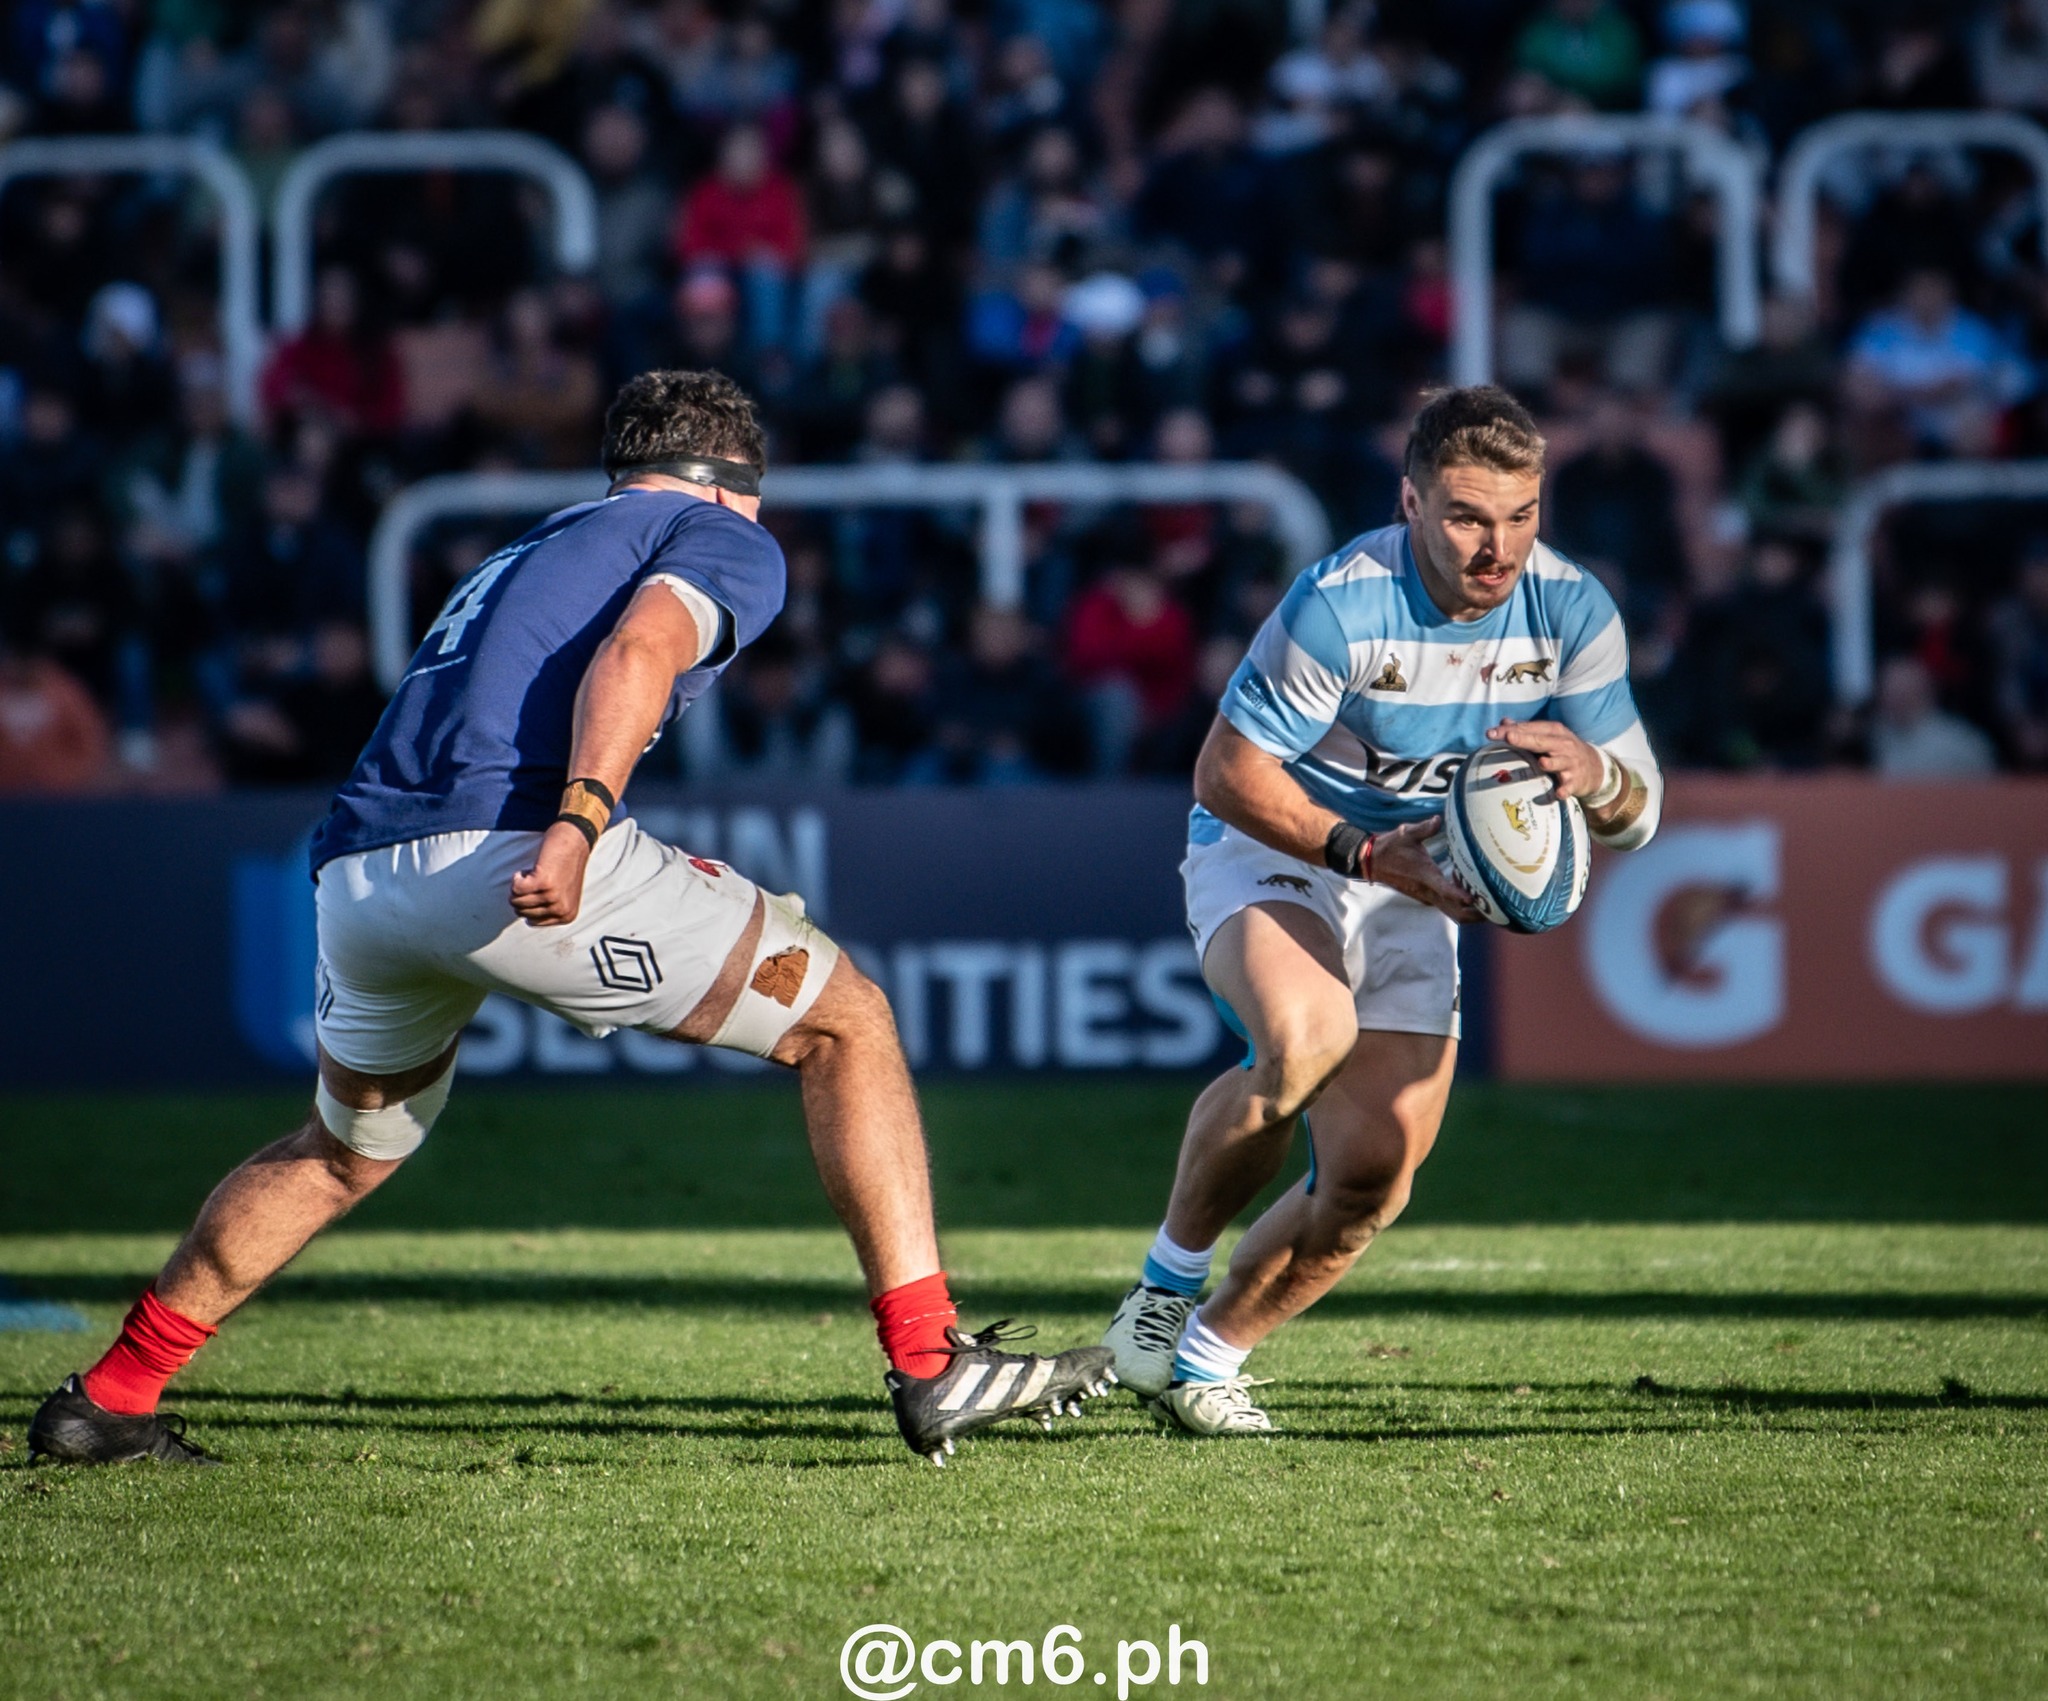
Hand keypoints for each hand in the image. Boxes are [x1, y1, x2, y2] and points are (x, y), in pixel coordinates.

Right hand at [510, 821, 592, 926]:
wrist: (574, 841)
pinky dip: (517, 876)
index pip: (531, 921)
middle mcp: (560, 910)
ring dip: (520, 884)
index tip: (540, 889)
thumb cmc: (566, 865)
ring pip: (515, 900)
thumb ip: (550, 910)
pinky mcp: (542, 883)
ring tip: (535, 873)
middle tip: (537, 879)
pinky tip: (531, 869)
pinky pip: (515, 888)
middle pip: (521, 912)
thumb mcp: (564, 895)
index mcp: (567, 916)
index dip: (529, 902)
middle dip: (523, 894)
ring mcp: (552, 897)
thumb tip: (528, 919)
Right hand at [1370, 817, 1481, 923]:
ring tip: (1491, 902)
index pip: (1444, 890)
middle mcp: (1428, 892)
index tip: (1475, 899)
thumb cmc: (1391, 847)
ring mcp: (1428, 897)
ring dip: (1472, 912)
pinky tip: (1472, 891)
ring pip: (1454, 913)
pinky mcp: (1428, 897)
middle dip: (1476, 913)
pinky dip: (1463, 906)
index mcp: (1425, 876)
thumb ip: (1424, 828)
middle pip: (1456, 912)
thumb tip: (1438, 820)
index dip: (1460, 896)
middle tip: (1498, 905)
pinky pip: (1449, 907)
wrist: (1373, 862)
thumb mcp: (1407, 834)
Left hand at [1486, 717, 1606, 800]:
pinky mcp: (1576, 781)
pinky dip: (1565, 789)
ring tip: (1542, 762)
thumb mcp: (1548, 737)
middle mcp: (1563, 745)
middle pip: (1542, 741)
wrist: (1595, 767)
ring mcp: (1570, 763)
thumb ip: (1526, 730)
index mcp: (1553, 732)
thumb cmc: (1563, 750)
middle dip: (1525, 739)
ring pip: (1559, 762)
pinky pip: (1569, 786)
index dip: (1510, 730)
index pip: (1529, 729)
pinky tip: (1559, 793)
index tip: (1490, 733)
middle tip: (1509, 737)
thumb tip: (1503, 722)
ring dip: (1551, 763)